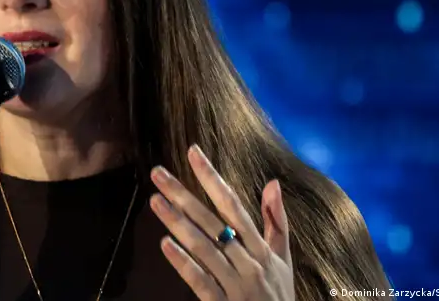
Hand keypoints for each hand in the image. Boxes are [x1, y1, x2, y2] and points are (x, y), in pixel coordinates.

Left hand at [149, 145, 294, 300]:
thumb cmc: (278, 293)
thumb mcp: (283, 258)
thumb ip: (277, 221)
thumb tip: (273, 182)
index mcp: (261, 247)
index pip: (233, 205)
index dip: (212, 177)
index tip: (193, 153)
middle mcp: (249, 262)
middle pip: (212, 222)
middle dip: (184, 195)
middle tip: (158, 173)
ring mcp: (236, 284)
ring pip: (203, 248)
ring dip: (178, 223)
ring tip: (155, 201)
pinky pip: (200, 281)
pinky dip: (183, 263)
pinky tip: (165, 245)